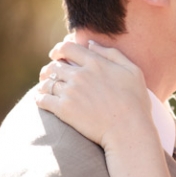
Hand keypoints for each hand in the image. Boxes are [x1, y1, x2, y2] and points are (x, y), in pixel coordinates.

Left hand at [35, 40, 153, 150]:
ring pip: (47, 82)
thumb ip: (112, 54)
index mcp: (95, 63)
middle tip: (49, 75)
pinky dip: (39, 98)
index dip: (58, 49)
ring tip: (45, 88)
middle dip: (50, 69)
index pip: (67, 48)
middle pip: (54, 65)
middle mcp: (80, 75)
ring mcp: (71, 92)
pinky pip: (42, 99)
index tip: (55, 54)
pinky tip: (41, 101)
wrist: (128, 131)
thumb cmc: (136, 103)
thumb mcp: (133, 71)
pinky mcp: (64, 110)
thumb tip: (91, 45)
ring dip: (44, 83)